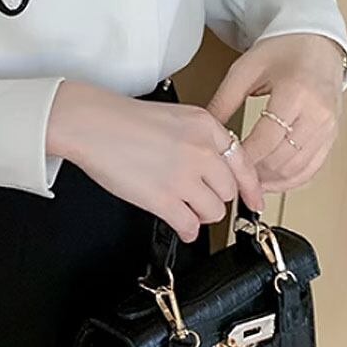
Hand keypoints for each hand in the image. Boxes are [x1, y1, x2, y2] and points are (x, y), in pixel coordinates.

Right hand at [46, 79, 265, 242]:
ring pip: (213, 212)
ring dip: (199, 214)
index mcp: (206, 126)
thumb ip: (201, 139)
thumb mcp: (176, 116)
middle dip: (214, 197)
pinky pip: (190, 226)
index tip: (254, 200)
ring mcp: (184, 176)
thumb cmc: (123, 119)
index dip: (250, 187)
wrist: (92, 125)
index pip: (243, 163)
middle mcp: (201, 150)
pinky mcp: (164, 199)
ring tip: (182, 206)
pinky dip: (186, 229)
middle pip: (229, 191)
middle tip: (197, 197)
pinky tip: (178, 223)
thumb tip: (217, 168)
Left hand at [203, 33, 344, 192]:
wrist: (316, 43)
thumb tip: (206, 131)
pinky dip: (291, 180)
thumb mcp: (246, 69)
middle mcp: (318, 113)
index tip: (225, 163)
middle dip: (255, 173)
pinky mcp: (332, 136)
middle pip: (283, 159)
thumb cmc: (284, 50)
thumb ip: (224, 101)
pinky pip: (312, 169)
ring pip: (298, 169)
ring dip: (271, 181)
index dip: (244, 157)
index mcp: (296, 93)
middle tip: (232, 176)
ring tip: (248, 181)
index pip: (267, 139)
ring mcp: (329, 127)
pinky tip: (272, 181)